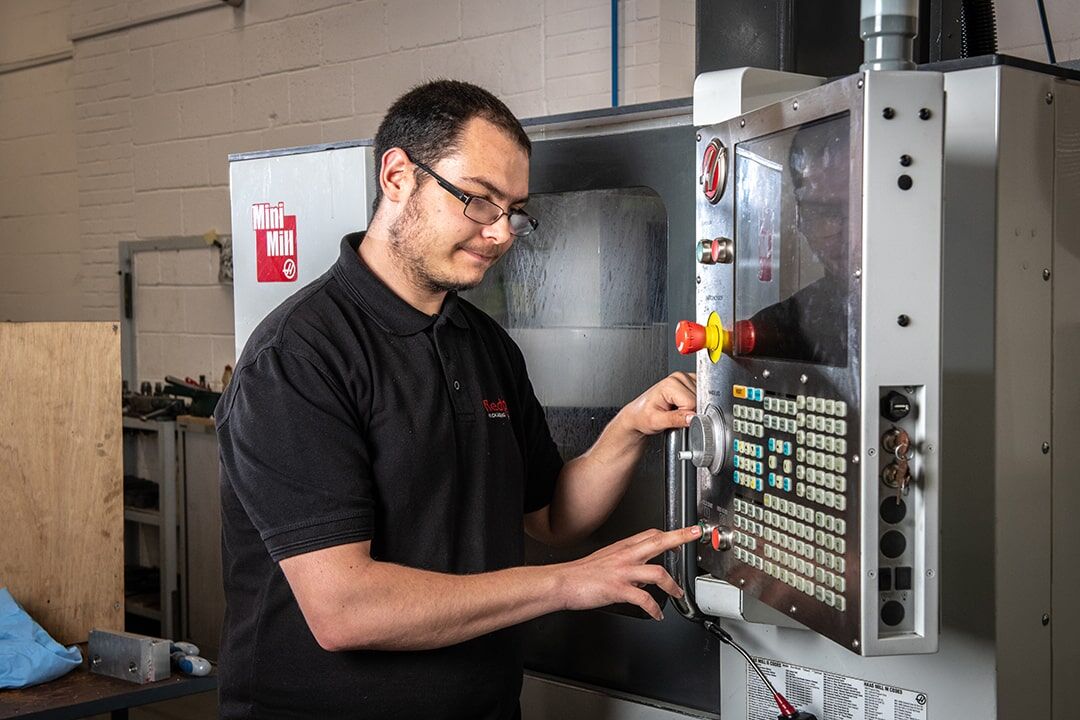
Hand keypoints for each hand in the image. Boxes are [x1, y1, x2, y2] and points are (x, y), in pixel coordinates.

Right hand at [556, 525, 701, 619]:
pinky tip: (656, 614)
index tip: (683, 533)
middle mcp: (625, 556)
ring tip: (678, 593)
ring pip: (657, 572)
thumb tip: (639, 568)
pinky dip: (654, 608)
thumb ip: (624, 560)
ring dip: (672, 585)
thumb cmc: (580, 573)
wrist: (561, 582)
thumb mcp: (605, 558)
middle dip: (680, 537)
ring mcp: (622, 572)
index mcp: (622, 548)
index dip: (669, 533)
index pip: (651, 534)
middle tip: (694, 533)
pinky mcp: (618, 589)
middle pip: (658, 542)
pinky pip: (643, 599)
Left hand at [619, 372, 695, 436]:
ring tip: (675, 410)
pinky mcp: (689, 382)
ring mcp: (685, 378)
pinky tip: (681, 406)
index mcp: (670, 383)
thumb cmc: (643, 415)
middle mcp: (679, 377)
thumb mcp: (656, 421)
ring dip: (691, 408)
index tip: (674, 418)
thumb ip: (675, 419)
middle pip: (698, 400)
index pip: (692, 403)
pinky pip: (701, 396)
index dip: (685, 415)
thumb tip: (693, 417)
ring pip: (701, 399)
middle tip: (673, 414)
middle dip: (688, 412)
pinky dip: (694, 404)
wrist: (638, 414)